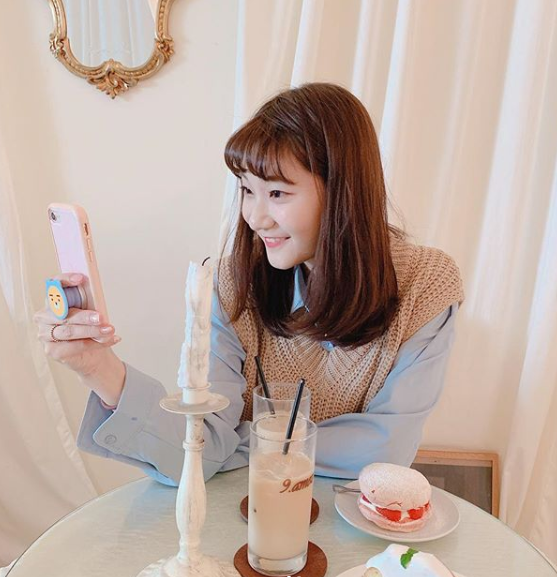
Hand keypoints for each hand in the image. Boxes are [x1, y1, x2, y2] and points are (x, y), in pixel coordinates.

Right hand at [34, 273, 124, 404]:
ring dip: (92, 331)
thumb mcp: (92, 311)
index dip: (65, 280)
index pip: (54, 285)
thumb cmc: (89, 327)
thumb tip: (98, 295)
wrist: (92, 353)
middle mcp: (44, 316)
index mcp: (53, 300)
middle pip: (63, 313)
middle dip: (84, 316)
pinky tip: (108, 340)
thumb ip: (91, 303)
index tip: (81, 279)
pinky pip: (75, 346)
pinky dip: (95, 343)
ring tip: (109, 330)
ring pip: (69, 331)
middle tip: (101, 317)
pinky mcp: (52, 350)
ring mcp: (45, 334)